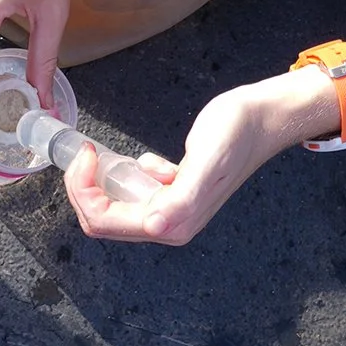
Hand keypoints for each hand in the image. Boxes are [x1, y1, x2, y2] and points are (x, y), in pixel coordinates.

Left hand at [66, 41, 345, 248]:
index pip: (104, 222)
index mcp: (173, 222)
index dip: (84, 190)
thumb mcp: (209, 158)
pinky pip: (131, 198)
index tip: (88, 153)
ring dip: (102, 184)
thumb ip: (183, 196)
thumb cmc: (237, 133)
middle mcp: (170, 226)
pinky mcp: (172, 199)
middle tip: (88, 152)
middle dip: (85, 189)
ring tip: (109, 157)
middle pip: (103, 222)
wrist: (261, 119)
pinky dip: (124, 178)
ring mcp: (170, 214)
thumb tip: (155, 226)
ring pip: (113, 211)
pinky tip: (150, 163)